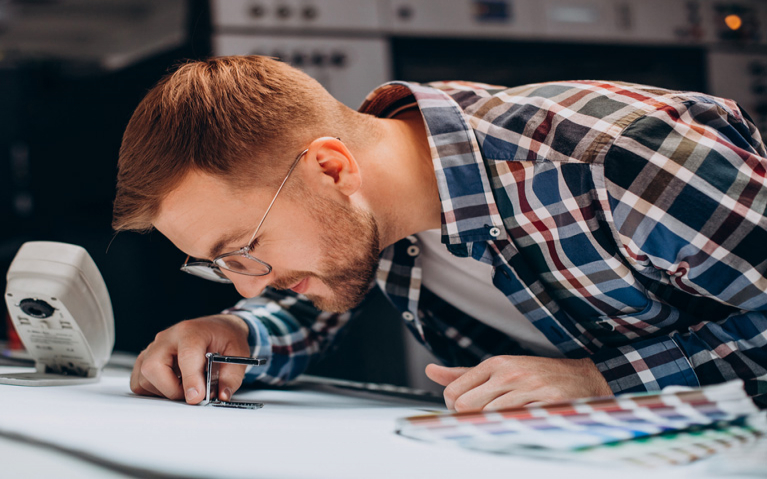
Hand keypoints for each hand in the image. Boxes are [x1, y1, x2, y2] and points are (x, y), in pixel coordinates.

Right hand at [130, 314, 250, 403]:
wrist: (218, 328)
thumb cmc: (225, 338)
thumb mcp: (238, 354)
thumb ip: (231, 377)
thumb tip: (221, 395)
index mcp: (191, 331)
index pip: (186, 356)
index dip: (190, 380)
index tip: (197, 397)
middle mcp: (168, 337)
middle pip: (153, 367)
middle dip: (172, 389)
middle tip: (193, 394)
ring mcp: (154, 347)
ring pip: (144, 377)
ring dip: (164, 391)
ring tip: (185, 387)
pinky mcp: (146, 358)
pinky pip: (139, 382)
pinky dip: (154, 390)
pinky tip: (173, 385)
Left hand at [425, 356, 612, 411]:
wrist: (583, 377)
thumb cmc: (535, 375)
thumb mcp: (499, 368)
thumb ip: (463, 374)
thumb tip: (430, 371)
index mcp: (495, 364)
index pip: (454, 391)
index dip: (451, 407)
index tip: (462, 411)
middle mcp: (509, 373)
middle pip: (466, 406)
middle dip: (468, 418)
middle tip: (480, 419)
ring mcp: (527, 388)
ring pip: (487, 416)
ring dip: (490, 425)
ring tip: (500, 422)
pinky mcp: (546, 404)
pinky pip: (515, 423)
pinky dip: (510, 429)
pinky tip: (516, 426)